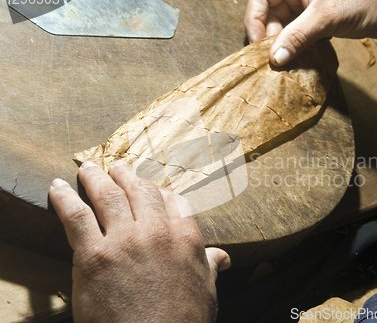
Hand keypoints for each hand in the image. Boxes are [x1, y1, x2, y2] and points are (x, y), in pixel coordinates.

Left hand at [49, 160, 229, 322]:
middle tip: (116, 166)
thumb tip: (223, 257)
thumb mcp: (206, 291)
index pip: (173, 201)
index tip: (150, 186)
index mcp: (186, 238)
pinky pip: (76, 217)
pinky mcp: (95, 255)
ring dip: (96, 178)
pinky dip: (64, 198)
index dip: (159, 190)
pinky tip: (57, 186)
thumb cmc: (183, 321)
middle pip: (140, 192)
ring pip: (108, 196)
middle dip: (126, 175)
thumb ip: (209, 266)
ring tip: (88, 168)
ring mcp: (125, 240)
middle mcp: (157, 231)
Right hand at [244, 0, 376, 65]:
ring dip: (283, 43)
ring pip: (281, 23)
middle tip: (275, 58)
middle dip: (270, 35)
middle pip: (268, 11)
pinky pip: (295, 30)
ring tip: (288, 60)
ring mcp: (305, 1)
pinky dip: (295, 44)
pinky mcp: (314, 15)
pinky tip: (299, 56)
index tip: (260, 46)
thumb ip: (297, 37)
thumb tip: (274, 58)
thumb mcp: (327, 17)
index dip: (255, 20)